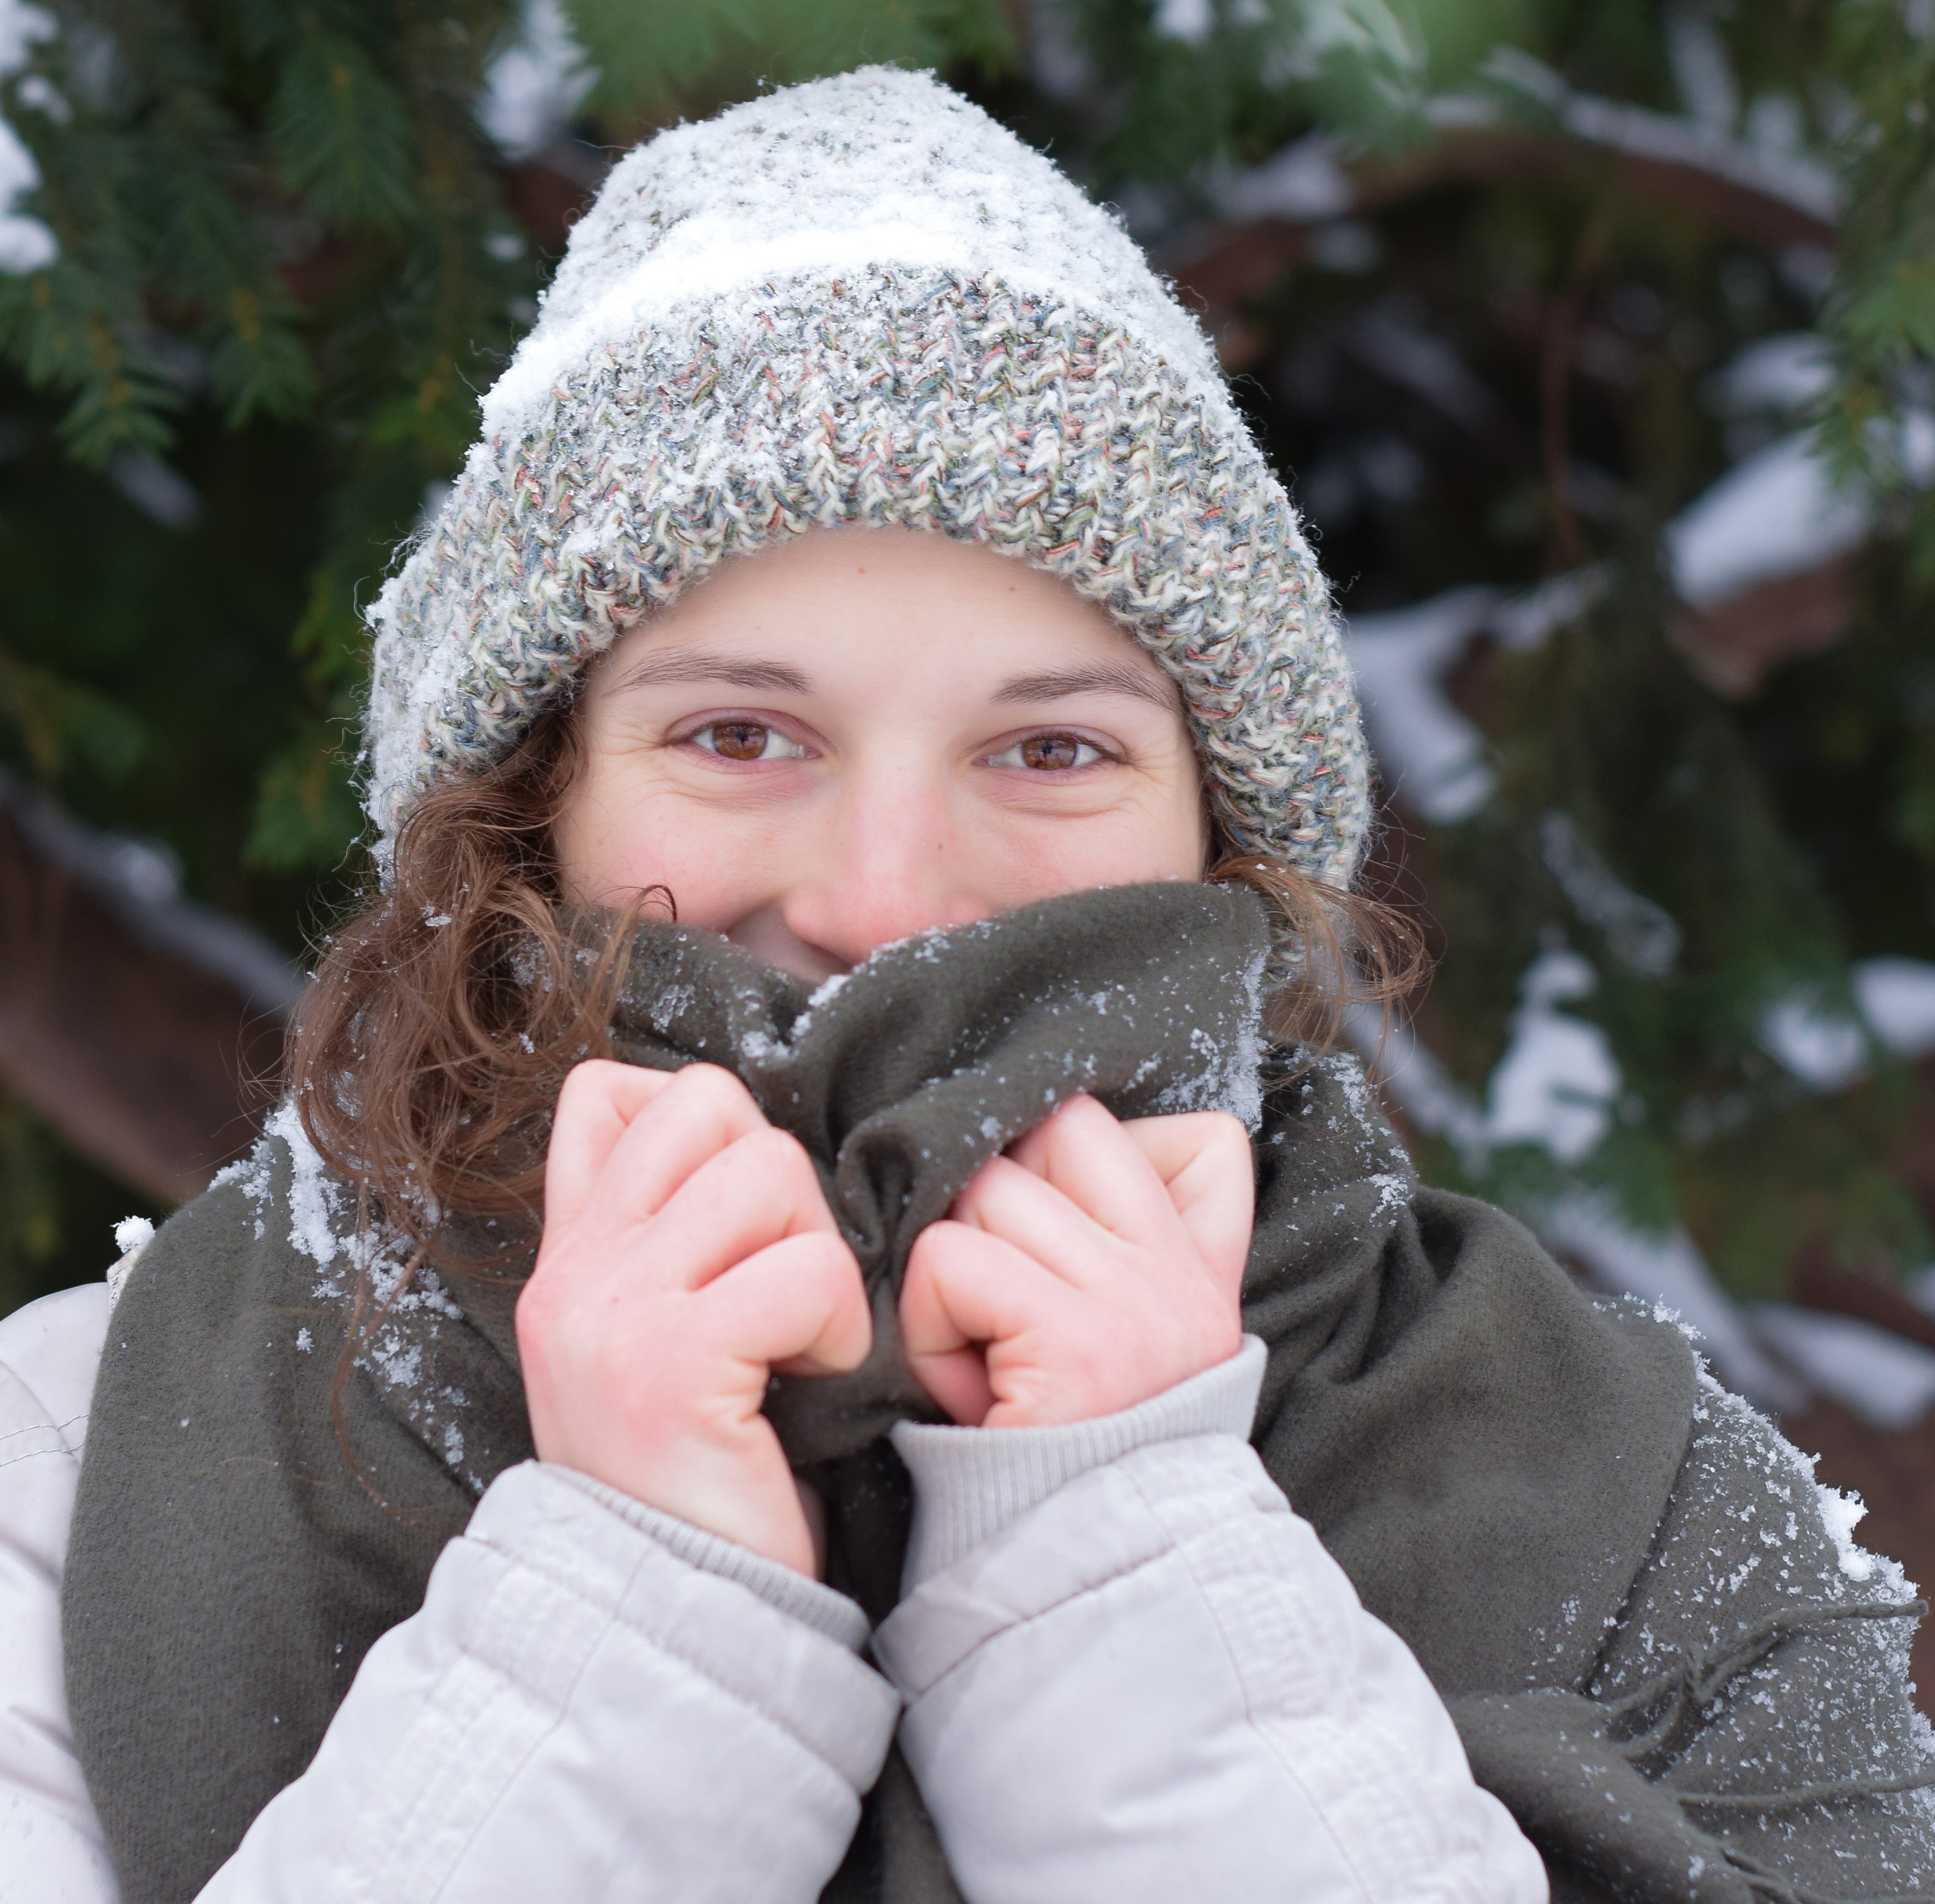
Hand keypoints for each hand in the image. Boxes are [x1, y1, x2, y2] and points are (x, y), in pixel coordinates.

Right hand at [517, 1060, 871, 1574]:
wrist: (674, 1622)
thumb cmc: (706, 1473)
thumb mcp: (662, 1340)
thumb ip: (679, 1239)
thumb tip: (758, 1142)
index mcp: (570, 1255)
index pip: (608, 1090)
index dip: (703, 1125)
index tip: (740, 1225)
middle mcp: (574, 1271)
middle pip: (709, 1105)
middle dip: (783, 1185)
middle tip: (785, 1291)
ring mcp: (611, 1312)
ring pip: (767, 1171)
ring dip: (818, 1253)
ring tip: (799, 1339)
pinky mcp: (670, 1365)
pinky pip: (805, 1271)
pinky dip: (837, 1325)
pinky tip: (813, 1382)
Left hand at [897, 1094, 1251, 1427]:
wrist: (1074, 1593)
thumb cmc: (1059, 1461)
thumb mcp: (1118, 1346)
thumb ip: (1114, 1246)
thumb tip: (1028, 1142)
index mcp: (1202, 1274)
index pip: (1200, 1139)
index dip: (1088, 1163)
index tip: (1048, 1245)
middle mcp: (1184, 1281)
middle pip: (1053, 1136)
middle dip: (993, 1211)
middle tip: (996, 1315)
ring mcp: (1138, 1305)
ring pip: (986, 1189)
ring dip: (949, 1268)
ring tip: (976, 1353)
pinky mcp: (1078, 1343)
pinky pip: (948, 1261)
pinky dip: (925, 1320)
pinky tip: (957, 1384)